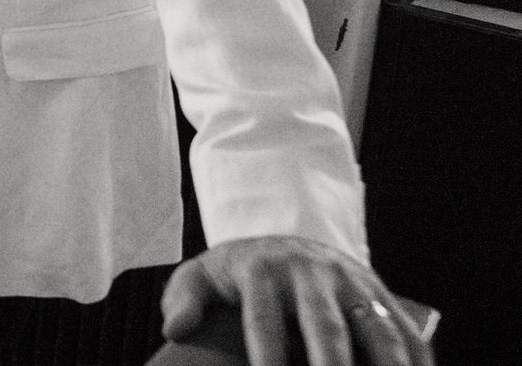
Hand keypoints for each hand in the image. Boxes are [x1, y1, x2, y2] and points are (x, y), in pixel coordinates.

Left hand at [162, 235, 432, 365]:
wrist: (285, 238)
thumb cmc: (240, 273)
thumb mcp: (202, 274)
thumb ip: (184, 299)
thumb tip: (175, 329)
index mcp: (263, 271)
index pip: (264, 322)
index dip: (267, 357)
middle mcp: (311, 275)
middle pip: (325, 329)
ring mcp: (351, 284)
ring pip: (375, 331)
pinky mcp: (380, 296)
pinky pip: (405, 333)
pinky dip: (416, 362)